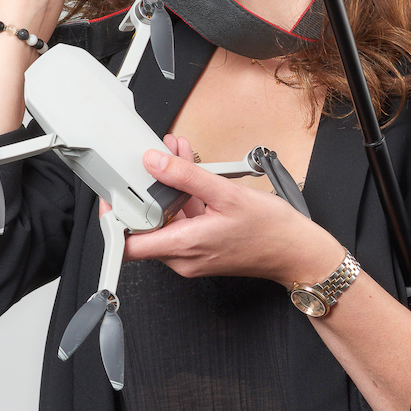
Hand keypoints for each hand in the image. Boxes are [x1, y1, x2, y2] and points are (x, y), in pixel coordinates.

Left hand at [121, 138, 343, 286]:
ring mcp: (193, 253)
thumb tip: (154, 162)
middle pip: (147, 224)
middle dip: (147, 187)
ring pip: (167, 218)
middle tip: (150, 158)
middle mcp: (183, 256)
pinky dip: (184, 196)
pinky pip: (184, 221)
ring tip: (174, 153)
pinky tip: (192, 171)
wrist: (297, 251)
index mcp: (183, 247)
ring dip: (168, 187)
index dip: (114, 220)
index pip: (128, 245)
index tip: (112, 195)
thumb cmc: (270, 231)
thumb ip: (185, 177)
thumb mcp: (225, 194)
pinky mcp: (203, 247)